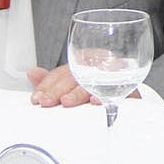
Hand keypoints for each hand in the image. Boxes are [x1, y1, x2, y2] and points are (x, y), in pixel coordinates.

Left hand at [26, 64, 141, 106]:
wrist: (131, 77)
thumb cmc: (97, 79)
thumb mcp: (72, 78)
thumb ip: (51, 80)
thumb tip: (32, 73)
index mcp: (82, 61)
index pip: (61, 72)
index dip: (47, 85)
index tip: (37, 99)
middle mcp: (97, 64)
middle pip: (75, 75)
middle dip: (59, 89)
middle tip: (48, 101)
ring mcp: (113, 73)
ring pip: (94, 80)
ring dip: (79, 92)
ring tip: (67, 101)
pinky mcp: (129, 85)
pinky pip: (118, 88)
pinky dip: (109, 96)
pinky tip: (97, 101)